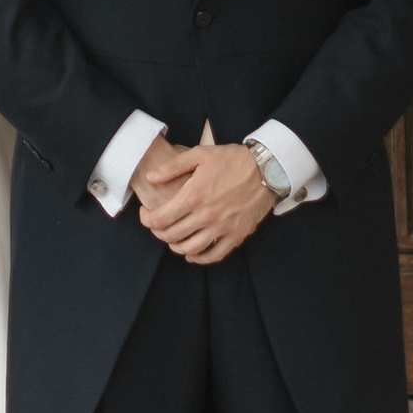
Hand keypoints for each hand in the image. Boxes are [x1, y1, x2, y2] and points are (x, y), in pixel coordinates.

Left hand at [137, 138, 273, 265]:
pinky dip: (199, 258)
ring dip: (175, 246)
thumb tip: (151, 178)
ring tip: (173, 238)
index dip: (147, 220)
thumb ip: (172, 167)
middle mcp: (206, 215)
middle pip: (171, 236)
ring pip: (190, 249)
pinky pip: (214, 255)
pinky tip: (192, 253)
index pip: (160, 219)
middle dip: (158, 232)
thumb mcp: (199, 155)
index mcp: (193, 196)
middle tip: (158, 225)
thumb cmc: (232, 159)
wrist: (266, 168)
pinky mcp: (236, 235)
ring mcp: (222, 228)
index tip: (146, 214)